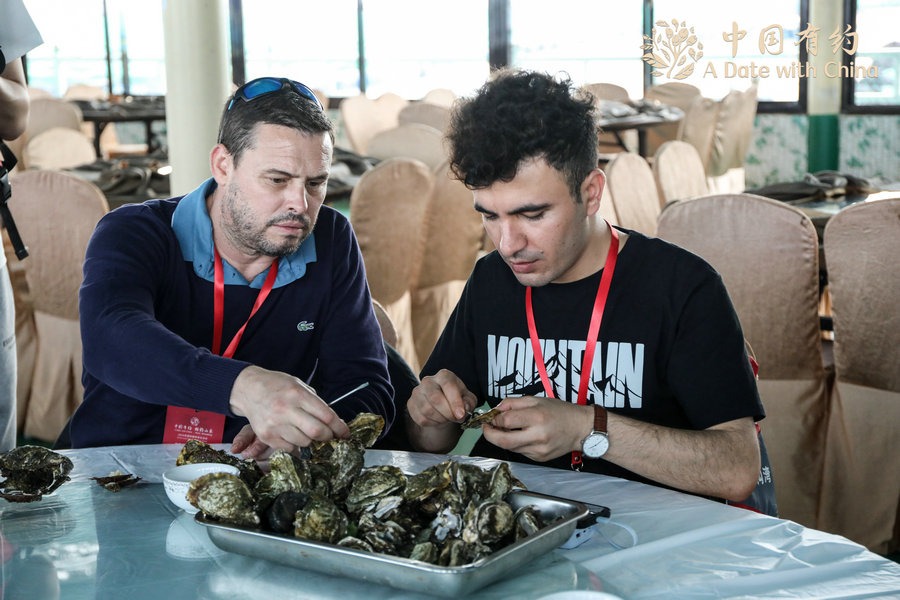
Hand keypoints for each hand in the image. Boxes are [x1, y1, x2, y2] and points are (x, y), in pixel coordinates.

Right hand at [228, 365, 349, 453]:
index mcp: (297, 394)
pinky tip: (295, 436)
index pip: (326, 416)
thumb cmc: (276, 386)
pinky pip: (290, 448)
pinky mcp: (267, 436)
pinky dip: (297, 446)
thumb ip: (315, 402)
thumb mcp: (298, 385)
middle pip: (317, 432)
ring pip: (305, 442)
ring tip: (308, 433)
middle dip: (328, 437)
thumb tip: (332, 421)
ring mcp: (275, 425)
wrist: (248, 389)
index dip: (340, 427)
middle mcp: (286, 410)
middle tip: (330, 436)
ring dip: (312, 441)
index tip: (345, 433)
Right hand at [407, 369, 478, 425]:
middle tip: (455, 419)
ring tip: (447, 419)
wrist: (441, 406)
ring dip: (440, 419)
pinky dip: (432, 423)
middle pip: (435, 398)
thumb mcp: (467, 399)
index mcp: (444, 375)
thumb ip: (469, 402)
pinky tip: (437, 420)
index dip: (455, 401)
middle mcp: (428, 381)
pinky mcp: (411, 403)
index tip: (461, 415)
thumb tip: (465, 408)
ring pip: (427, 410)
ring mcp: (417, 392)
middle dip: (448, 413)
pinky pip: (420, 418)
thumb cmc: (456, 400)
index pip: (448, 385)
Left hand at [482, 396, 592, 462]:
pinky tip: (522, 436)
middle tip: (486, 428)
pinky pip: (520, 452)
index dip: (494, 419)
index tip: (492, 417)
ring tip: (505, 429)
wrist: (581, 429)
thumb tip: (495, 410)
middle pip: (503, 441)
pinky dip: (515, 444)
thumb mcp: (536, 400)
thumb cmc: (559, 412)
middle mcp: (537, 436)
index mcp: (537, 418)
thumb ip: (513, 403)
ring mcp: (538, 450)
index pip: (506, 421)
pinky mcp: (539, 459)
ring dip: (502, 439)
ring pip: (511, 448)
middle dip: (489, 435)